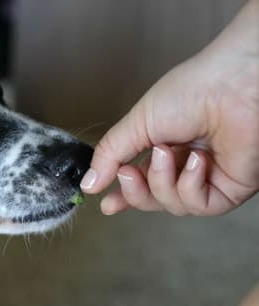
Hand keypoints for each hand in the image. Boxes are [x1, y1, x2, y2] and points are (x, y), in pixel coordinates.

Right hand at [80, 0, 258, 215]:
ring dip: (162, 182)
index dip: (124, 196)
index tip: (107, 204)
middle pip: (153, 200)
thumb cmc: (193, 90)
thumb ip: (110, 155)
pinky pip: (198, 206)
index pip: (142, 182)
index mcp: (167, 148)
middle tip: (128, 173)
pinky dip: (189, 187)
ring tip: (167, 153)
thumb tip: (88, 183)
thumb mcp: (137, 124)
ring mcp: (209, 178)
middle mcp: (187, 165)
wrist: (232, 84)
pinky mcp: (229, 189)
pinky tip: (196, 162)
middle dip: (136, 192)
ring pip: (172, 205)